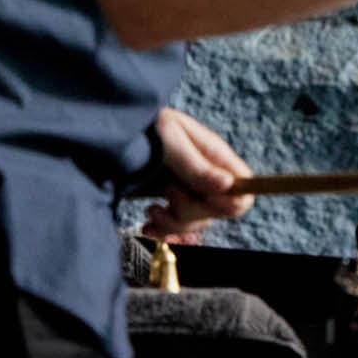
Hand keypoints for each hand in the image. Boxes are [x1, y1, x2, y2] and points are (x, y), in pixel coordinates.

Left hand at [141, 108, 253, 240]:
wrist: (111, 131)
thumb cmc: (143, 127)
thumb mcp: (170, 141)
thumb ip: (196, 165)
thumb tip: (229, 185)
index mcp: (215, 154)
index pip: (245, 185)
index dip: (231, 201)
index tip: (204, 198)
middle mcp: (207, 175)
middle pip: (219, 211)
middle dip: (192, 211)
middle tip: (168, 193)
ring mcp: (189, 190)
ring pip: (197, 223)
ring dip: (173, 223)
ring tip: (151, 209)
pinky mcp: (170, 202)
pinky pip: (178, 228)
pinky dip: (163, 231)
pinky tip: (148, 225)